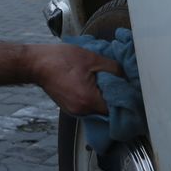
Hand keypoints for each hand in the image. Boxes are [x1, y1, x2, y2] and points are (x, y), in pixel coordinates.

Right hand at [0, 40, 122, 115]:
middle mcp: (82, 110)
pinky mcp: (70, 108)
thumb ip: (114, 68)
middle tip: (124, 87)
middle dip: (117, 100)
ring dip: (105, 99)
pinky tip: (96, 86)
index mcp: (89, 100)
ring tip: (109, 84)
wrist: (36, 63)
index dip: (127, 101)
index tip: (135, 93)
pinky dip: (95, 99)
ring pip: (99, 110)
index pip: (117, 109)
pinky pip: (89, 107)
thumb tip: (128, 76)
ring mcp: (75, 111)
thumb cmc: (60, 59)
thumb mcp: (92, 58)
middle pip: (108, 111)